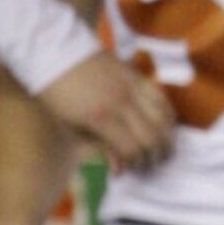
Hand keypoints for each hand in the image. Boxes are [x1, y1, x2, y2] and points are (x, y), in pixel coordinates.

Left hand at [37, 52, 173, 170]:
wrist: (55, 54)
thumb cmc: (56, 94)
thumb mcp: (67, 125)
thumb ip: (94, 148)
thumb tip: (118, 169)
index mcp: (100, 117)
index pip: (132, 149)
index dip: (135, 164)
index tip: (130, 170)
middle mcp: (122, 103)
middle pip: (153, 136)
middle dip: (155, 155)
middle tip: (150, 164)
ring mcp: (133, 88)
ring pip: (164, 118)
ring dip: (167, 137)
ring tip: (162, 148)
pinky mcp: (138, 77)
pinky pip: (162, 99)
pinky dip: (168, 116)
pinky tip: (164, 125)